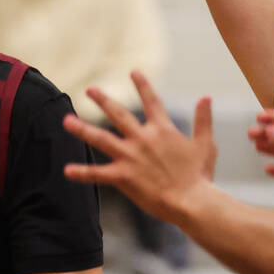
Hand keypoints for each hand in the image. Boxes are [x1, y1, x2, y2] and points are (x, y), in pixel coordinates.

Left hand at [63, 71, 216, 221]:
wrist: (190, 200)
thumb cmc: (200, 175)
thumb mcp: (206, 144)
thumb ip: (204, 120)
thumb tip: (206, 97)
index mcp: (162, 129)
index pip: (151, 101)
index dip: (142, 85)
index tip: (133, 72)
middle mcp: (142, 138)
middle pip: (118, 114)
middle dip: (103, 100)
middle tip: (89, 89)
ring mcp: (130, 157)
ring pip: (100, 138)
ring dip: (82, 129)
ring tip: (66, 120)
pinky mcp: (122, 177)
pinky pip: (98, 174)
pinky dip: (82, 173)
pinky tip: (67, 170)